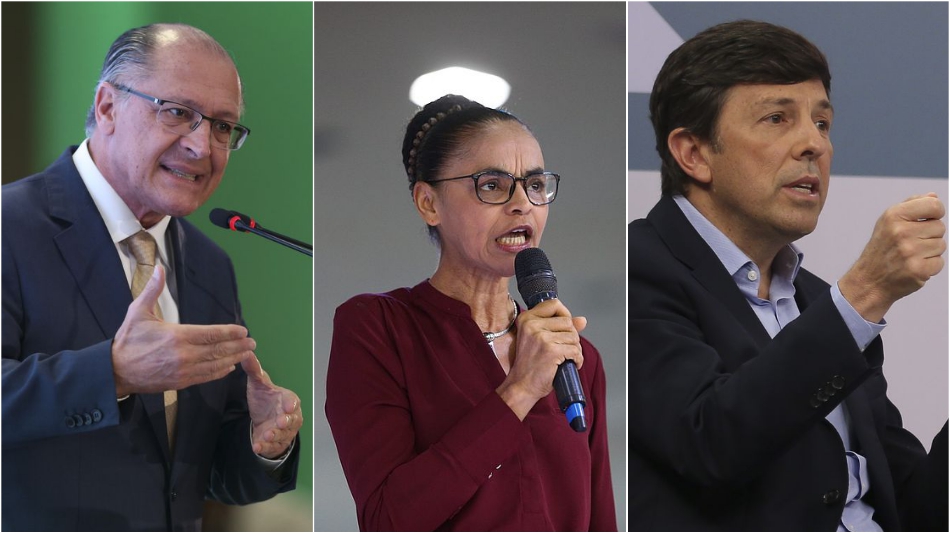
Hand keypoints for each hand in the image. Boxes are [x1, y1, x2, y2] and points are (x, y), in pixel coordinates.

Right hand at [112, 265, 255, 396]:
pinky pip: (205, 377)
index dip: (231, 332)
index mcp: (177, 336)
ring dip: (233, 359)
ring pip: (215, 365)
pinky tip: (228, 367)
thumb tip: (158, 268)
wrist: (115, 371)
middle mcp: (184, 354)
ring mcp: (183, 370)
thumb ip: (152, 290)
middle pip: (219, 350)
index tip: (243, 331)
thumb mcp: (138, 311)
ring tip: (246, 354)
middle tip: (252, 343)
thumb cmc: (128, 340)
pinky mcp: (180, 382)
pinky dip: (219, 372)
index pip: (212, 333)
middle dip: (238, 346)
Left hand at [242, 352, 302, 458]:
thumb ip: (254, 370)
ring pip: (282, 435)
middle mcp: (289, 417)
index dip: (291, 404)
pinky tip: (257, 446)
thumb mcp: (259, 384)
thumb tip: (246, 352)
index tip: (288, 406)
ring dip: (275, 435)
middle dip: (286, 421)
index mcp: (288, 400)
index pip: (292, 400)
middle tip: (280, 422)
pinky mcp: (274, 443)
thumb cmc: (266, 400)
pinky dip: (265, 446)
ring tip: (266, 434)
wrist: (265, 422)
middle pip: (291, 420)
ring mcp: (283, 432)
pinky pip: (272, 446)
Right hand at [496, 299, 585, 419]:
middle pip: (567, 321)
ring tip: (566, 358)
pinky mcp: (551, 350)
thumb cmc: (529, 364)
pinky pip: (575, 350)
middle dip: (572, 336)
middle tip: (565, 349)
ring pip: (573, 336)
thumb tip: (582, 320)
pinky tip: (570, 364)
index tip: (564, 328)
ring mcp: (541, 337)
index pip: (554, 304)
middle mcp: (532, 325)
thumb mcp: (539, 340)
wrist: (521, 386)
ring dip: (575, 349)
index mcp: (526, 319)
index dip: (565, 314)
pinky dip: (577, 359)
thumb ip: (559, 327)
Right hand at [839, 193, 945, 322]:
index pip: (934, 205)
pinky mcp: (918, 270)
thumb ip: (911, 205)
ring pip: (941, 245)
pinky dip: (930, 266)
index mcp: (894, 216)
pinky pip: (939, 262)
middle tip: (911, 243)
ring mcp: (910, 252)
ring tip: (911, 256)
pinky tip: (913, 266)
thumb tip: (933, 196)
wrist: (869, 280)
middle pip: (940, 227)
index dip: (936, 212)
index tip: (928, 219)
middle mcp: (901, 232)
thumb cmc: (881, 249)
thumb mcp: (888, 221)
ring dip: (930, 252)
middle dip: (930, 235)